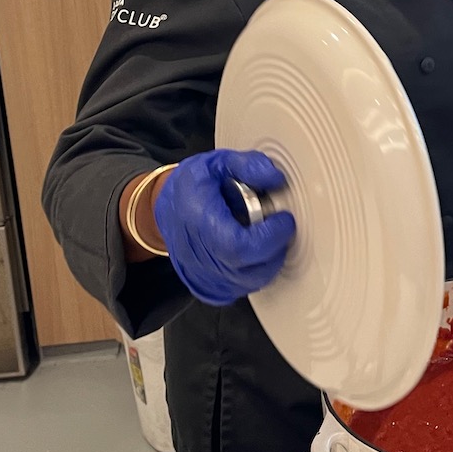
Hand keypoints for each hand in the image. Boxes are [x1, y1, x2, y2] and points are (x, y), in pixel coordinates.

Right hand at [152, 150, 295, 306]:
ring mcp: (200, 272)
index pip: (238, 245)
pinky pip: (237, 290)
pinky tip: (256, 254)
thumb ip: (249, 166)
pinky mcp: (205, 284)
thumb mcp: (218, 162)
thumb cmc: (193, 185)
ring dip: (268, 263)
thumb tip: (275, 179)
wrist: (168, 206)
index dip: (269, 237)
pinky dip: (254, 274)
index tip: (284, 220)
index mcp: (198, 219)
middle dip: (274, 250)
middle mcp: (196, 252)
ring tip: (269, 239)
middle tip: (280, 229)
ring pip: (245, 284)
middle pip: (246, 269)